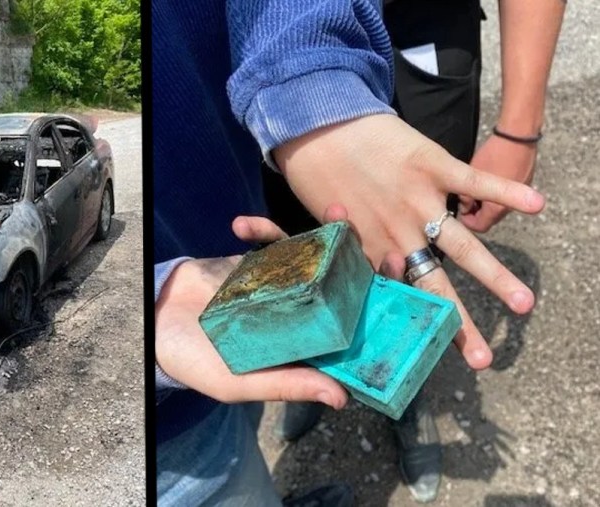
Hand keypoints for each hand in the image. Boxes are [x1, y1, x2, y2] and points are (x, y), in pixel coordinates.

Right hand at [155, 207, 405, 407]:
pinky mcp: (255, 263)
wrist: (154, 328)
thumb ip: (286, 384)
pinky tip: (240, 226)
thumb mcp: (239, 382)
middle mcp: (299, 314)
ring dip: (327, 233)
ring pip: (315, 256)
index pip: (352, 330)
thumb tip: (341, 398)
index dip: (379, 311)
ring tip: (336, 212)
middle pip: (343, 286)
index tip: (400, 289)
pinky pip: (269, 241)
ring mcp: (280, 285)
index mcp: (303, 346)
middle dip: (364, 263)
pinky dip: (259, 229)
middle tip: (382, 244)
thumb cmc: (196, 364)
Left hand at [274, 114, 544, 370]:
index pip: (398, 297)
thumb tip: (369, 271)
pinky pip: (474, 181)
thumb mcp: (325, 222)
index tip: (433, 354)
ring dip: (495, 276)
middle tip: (483, 360)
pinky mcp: (431, 166)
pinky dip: (506, 191)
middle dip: (459, 324)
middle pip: (433, 285)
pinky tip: (537, 205)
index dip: (417, 325)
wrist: (316, 123)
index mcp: (368, 250)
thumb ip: (350, 249)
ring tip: (525, 305)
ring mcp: (417, 201)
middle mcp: (396, 233)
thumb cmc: (315, 174)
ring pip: (463, 246)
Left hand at [458, 134, 537, 231]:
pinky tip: (487, 179)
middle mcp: (510, 206)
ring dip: (484, 203)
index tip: (458, 210)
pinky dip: (495, 194)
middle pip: (488, 219)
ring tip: (473, 186)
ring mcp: (518, 196)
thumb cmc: (493, 155)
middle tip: (464, 198)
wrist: (518, 136)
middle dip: (474, 212)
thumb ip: (465, 197)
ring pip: (496, 208)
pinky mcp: (523, 185)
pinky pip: (506, 195)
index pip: (479, 227)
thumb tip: (463, 208)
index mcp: (497, 208)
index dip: (466, 221)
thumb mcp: (471, 177)